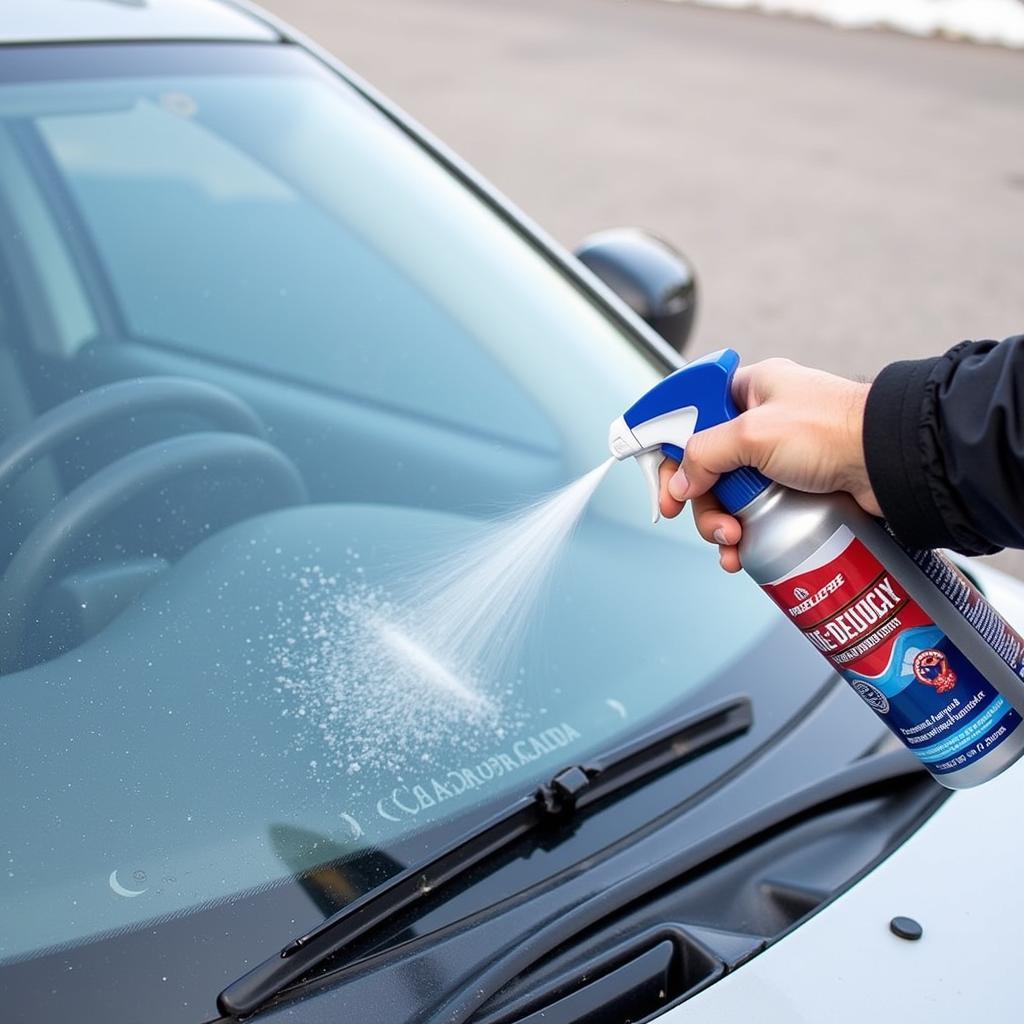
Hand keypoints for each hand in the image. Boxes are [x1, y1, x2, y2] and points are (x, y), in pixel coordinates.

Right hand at [657, 358, 877, 571]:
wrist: (894, 463)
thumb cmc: (835, 430)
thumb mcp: (754, 434)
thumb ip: (705, 454)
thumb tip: (680, 483)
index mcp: (748, 389)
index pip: (689, 414)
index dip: (669, 449)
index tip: (662, 481)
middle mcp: (760, 421)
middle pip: (705, 464)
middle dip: (698, 498)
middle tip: (694, 517)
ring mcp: (778, 457)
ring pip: (727, 494)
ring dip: (719, 522)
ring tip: (730, 540)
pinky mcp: (794, 488)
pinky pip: (753, 513)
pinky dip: (741, 535)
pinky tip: (740, 553)